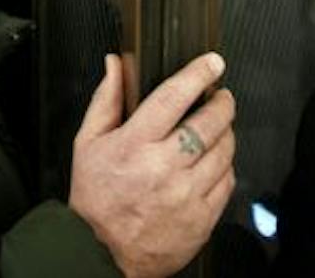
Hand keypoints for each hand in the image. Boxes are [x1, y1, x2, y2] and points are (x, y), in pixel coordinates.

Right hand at [68, 52, 235, 277]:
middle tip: (221, 96)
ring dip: (226, 133)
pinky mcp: (201, 218)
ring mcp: (185, 194)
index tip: (212, 62)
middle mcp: (163, 168)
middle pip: (208, 123)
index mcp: (134, 144)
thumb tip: (115, 64)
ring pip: (224, 151)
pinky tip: (214, 163)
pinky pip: (227, 182)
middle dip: (222, 102)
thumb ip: (106, 100)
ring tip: (218, 128)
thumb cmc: (96, 198)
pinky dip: (226, 167)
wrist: (103, 252)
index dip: (198, 74)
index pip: (174, 97)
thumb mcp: (87, 143)